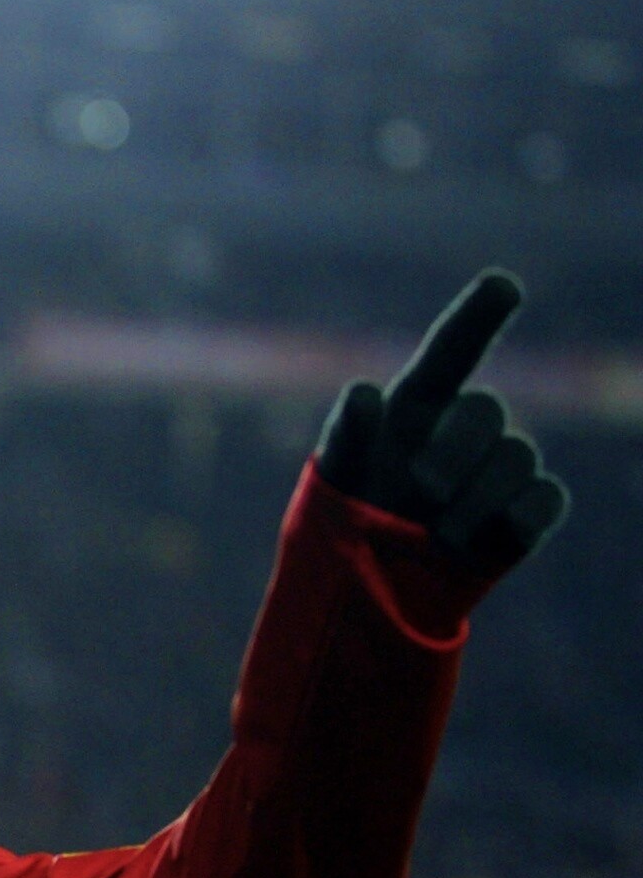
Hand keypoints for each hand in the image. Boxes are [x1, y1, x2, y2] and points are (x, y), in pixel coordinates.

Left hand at [316, 269, 569, 575]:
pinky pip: (543, 499)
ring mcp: (500, 467)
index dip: (476, 316)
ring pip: (515, 459)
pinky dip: (515, 519)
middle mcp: (464, 427)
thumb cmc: (343, 525)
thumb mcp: (335, 481)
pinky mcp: (526, 512)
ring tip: (433, 536)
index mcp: (415, 406)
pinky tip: (480, 541)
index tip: (504, 286)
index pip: (451, 351)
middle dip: (454, 449)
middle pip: (484, 411)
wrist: (368, 591)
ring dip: (472, 500)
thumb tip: (363, 393)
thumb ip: (346, 435)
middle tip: (419, 489)